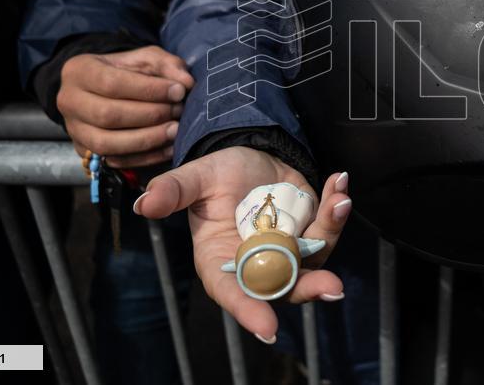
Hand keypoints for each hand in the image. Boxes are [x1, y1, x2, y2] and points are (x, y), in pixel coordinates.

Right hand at [58, 45, 193, 166]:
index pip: (111, 83)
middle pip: (108, 115)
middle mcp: (69, 102)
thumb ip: (167, 65)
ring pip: (107, 144)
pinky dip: (145, 158)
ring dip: (146, 139)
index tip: (178, 91)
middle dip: (149, 115)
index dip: (148, 90)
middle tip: (178, 111)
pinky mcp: (86, 152)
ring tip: (175, 130)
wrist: (104, 89)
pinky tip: (169, 148)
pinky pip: (114, 162)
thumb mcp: (146, 58)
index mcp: (78, 71)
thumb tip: (185, 83)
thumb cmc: (127, 71)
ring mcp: (74, 131)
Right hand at [134, 146, 351, 341]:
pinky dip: (336, 209)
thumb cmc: (217, 176)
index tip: (268, 328)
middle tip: (332, 286)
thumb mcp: (195, 178)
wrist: (250, 156)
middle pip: (283, 286)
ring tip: (339, 202)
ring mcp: (288, 251)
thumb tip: (144, 203)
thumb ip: (174, 191)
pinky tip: (338, 185)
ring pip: (314, 259)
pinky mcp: (311, 233)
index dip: (248, 311)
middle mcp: (257, 264)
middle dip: (309, 287)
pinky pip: (328, 229)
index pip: (233, 292)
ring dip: (331, 232)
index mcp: (221, 261)